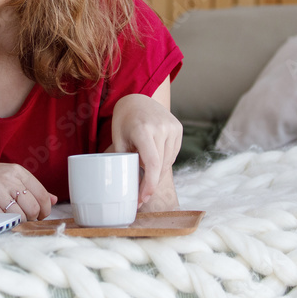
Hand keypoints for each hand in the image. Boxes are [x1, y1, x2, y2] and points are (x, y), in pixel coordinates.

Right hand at [0, 162, 56, 221]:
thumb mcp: (9, 177)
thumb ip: (31, 188)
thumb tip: (53, 200)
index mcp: (17, 171)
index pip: (42, 193)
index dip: (45, 209)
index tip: (41, 215)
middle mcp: (8, 178)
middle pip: (33, 206)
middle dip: (34, 218)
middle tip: (28, 220)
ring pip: (21, 214)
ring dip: (21, 222)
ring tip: (15, 220)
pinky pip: (4, 218)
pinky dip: (7, 223)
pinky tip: (4, 221)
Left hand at [108, 90, 181, 210]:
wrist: (137, 99)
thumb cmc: (124, 121)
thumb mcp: (118, 140)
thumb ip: (125, 161)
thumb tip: (126, 187)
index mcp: (143, 129)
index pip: (152, 163)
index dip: (149, 185)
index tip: (142, 199)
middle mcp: (161, 127)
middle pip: (160, 166)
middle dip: (150, 184)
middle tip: (140, 197)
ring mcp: (172, 127)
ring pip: (167, 162)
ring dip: (157, 173)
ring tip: (144, 174)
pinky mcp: (178, 128)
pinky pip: (172, 154)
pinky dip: (163, 162)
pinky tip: (153, 159)